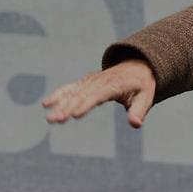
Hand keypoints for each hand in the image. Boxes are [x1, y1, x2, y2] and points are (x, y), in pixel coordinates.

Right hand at [42, 59, 156, 128]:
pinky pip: (70, 88)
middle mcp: (99, 81)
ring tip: (50, 118)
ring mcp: (91, 81)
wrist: (138, 66)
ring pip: (73, 93)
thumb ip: (139, 111)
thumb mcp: (146, 97)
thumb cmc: (142, 85)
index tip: (75, 114)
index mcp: (114, 85)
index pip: (98, 96)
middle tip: (55, 120)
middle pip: (81, 96)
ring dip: (60, 104)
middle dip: (67, 108)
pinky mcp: (85, 82)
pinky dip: (58, 94)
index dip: (86, 104)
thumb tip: (136, 124)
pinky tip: (46, 104)